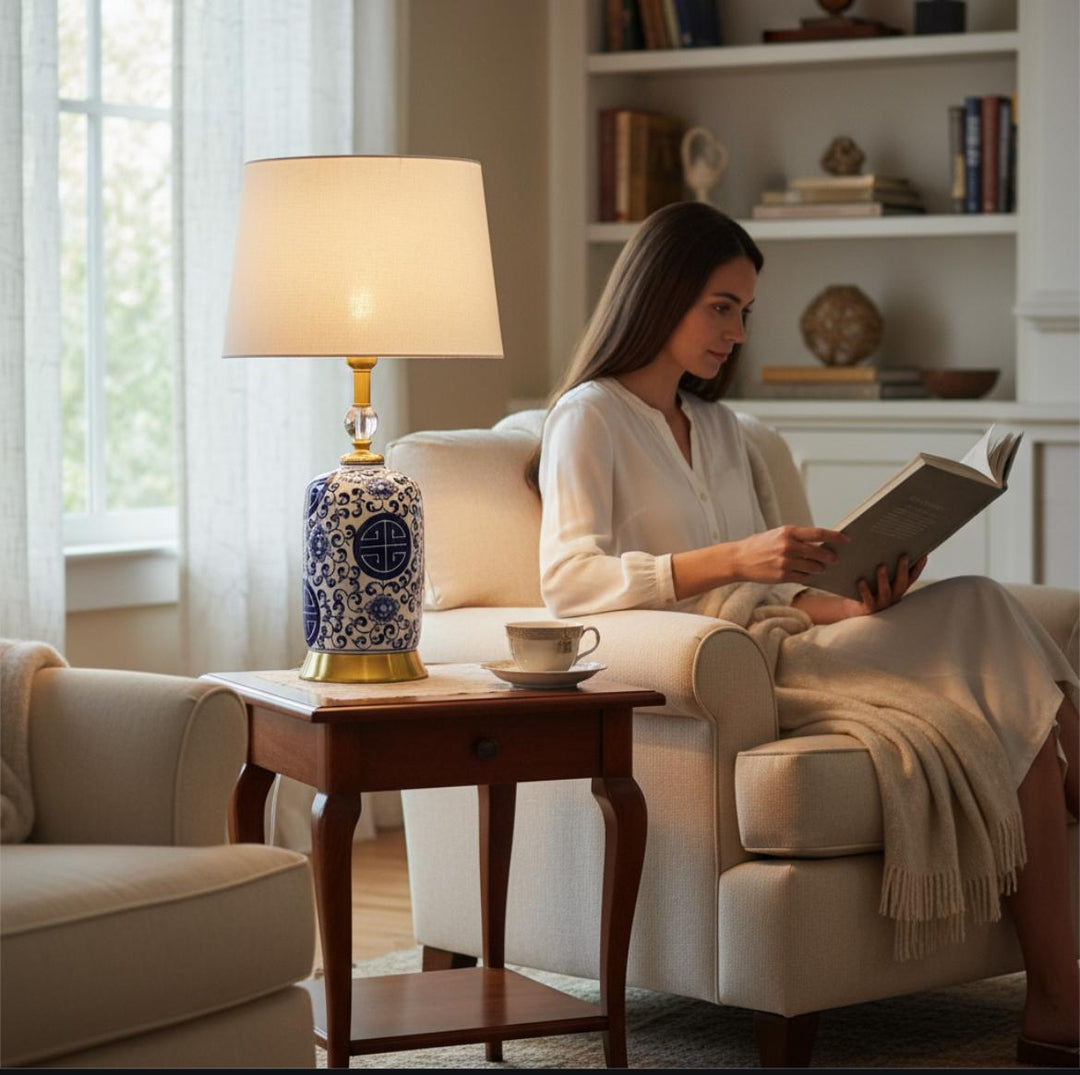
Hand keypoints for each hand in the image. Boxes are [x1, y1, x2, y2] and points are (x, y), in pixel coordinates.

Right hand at [732, 526, 849, 584]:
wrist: (739, 559)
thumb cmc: (759, 545)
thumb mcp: (777, 534)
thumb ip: (797, 537)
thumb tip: (820, 542)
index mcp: (788, 532)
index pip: (818, 533)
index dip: (835, 537)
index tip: (846, 540)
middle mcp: (788, 546)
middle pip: (819, 553)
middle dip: (829, 557)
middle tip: (833, 559)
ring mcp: (785, 562)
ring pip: (813, 567)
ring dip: (819, 568)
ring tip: (819, 567)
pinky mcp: (782, 576)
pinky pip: (802, 577)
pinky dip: (806, 576)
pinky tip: (804, 573)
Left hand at [848, 554, 927, 616]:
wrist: (851, 610)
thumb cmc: (865, 590)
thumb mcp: (877, 579)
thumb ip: (884, 567)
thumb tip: (884, 545)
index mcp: (897, 589)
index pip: (911, 577)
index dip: (918, 568)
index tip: (924, 555)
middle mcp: (893, 597)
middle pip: (901, 584)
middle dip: (902, 570)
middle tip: (903, 556)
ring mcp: (881, 604)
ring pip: (886, 592)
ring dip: (884, 579)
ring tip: (881, 566)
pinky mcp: (868, 608)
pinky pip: (868, 599)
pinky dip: (865, 590)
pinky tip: (860, 581)